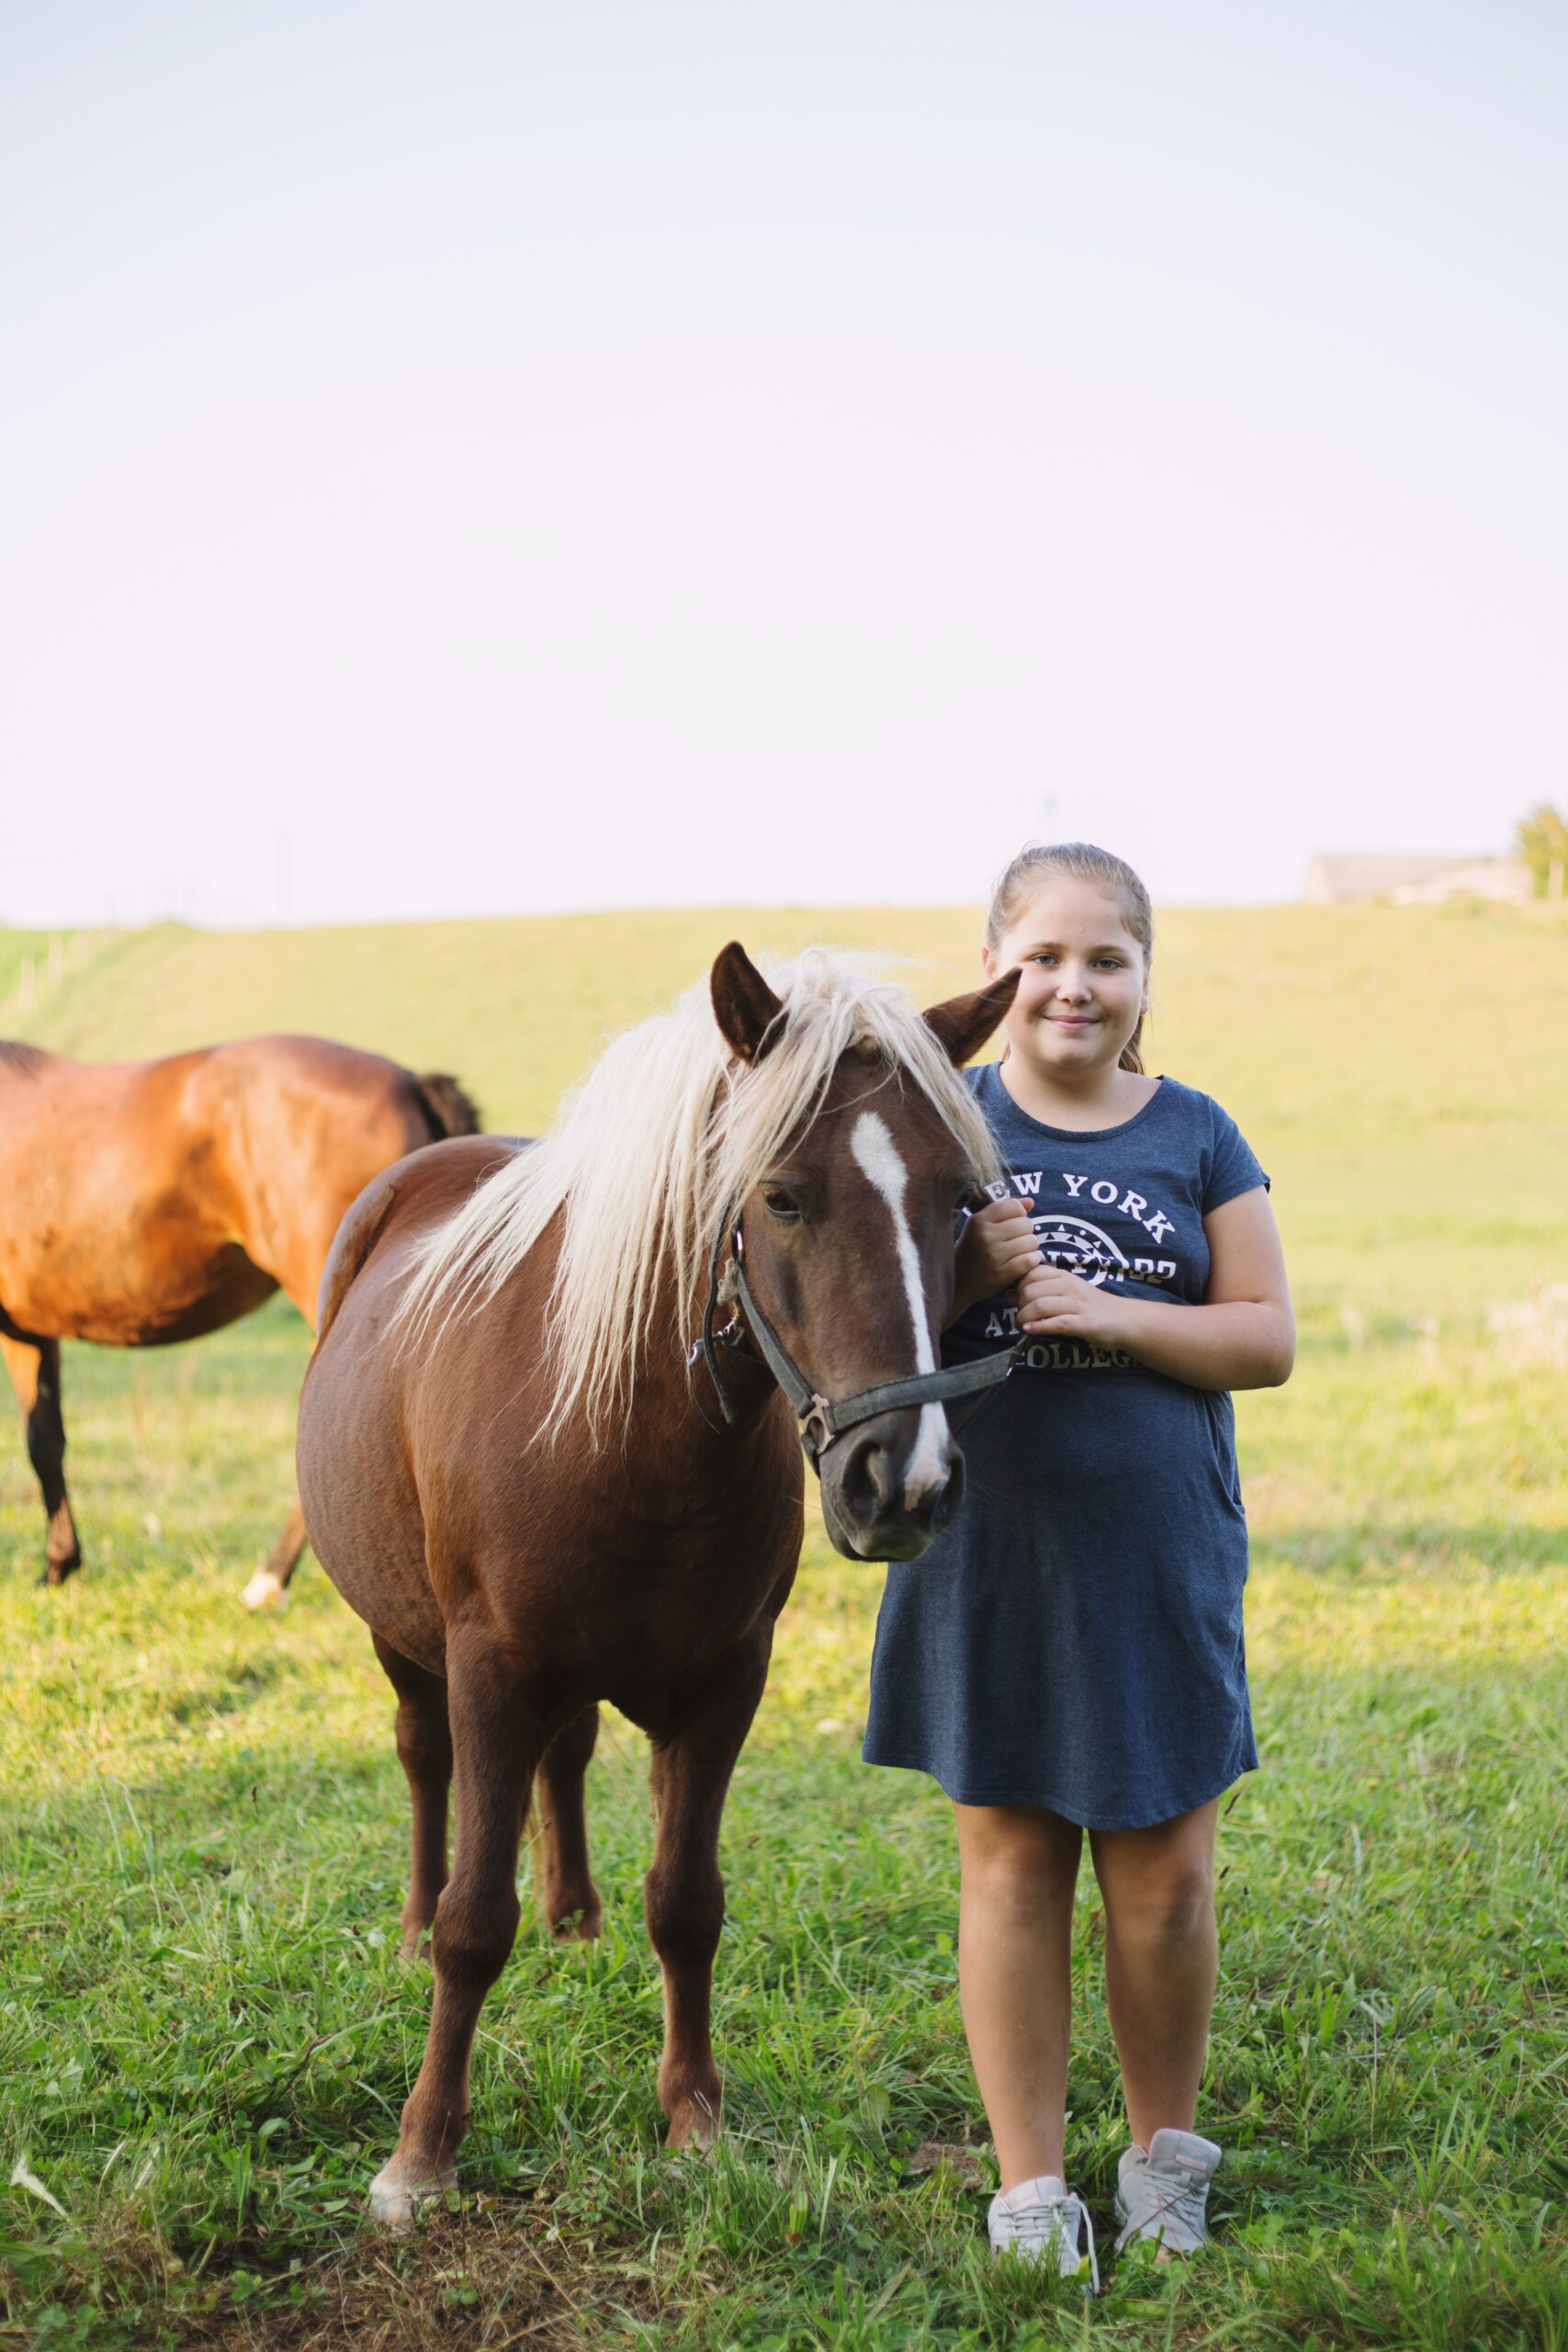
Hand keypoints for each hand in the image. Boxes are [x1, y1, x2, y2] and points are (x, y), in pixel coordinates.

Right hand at [953, 1197, 1041, 1315]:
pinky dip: (1029, 1261)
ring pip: (1031, 1242)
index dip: (1018, 1215)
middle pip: (1026, 1224)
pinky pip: (1030, 1260)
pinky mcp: (1001, 1275)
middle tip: (1014, 1241)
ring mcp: (993, 1256)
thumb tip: (1030, 1201)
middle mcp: (985, 1236)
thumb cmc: (972, 1250)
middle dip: (1024, 1232)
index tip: (1010, 1224)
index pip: (1015, 1207)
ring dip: (1028, 1248)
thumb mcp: (980, 1225)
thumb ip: (1005, 1209)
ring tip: (1016, 1252)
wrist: (957, 1283)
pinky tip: (1020, 1263)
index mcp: (978, 1220)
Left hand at [1015, 1260, 1131, 1347]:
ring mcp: (1077, 1305)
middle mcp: (1069, 1287)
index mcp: (1063, 1276)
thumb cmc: (1090, 1306)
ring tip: (1023, 1326)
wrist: (1124, 1320)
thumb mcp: (1064, 1293)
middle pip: (1031, 1290)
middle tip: (1021, 1316)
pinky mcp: (1084, 1324)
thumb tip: (1008, 1293)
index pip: (1031, 1273)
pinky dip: (1039, 1327)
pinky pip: (1057, 1323)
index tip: (1019, 1299)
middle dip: (1020, 1305)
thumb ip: (1038, 1291)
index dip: (1019, 1286)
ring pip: (1040, 1306)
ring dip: (1025, 1318)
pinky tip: (1030, 1331)